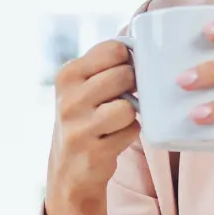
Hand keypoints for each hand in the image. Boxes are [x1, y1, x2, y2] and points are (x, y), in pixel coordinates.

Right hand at [47, 40, 138, 211]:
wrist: (68, 170)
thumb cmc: (86, 119)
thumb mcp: (83, 87)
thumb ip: (106, 65)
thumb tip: (145, 44)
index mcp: (68, 75)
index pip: (113, 49)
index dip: (127, 61)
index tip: (123, 74)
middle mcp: (68, 98)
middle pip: (125, 75)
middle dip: (132, 87)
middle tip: (122, 99)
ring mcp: (78, 127)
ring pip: (128, 106)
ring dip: (131, 114)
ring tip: (116, 121)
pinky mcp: (92, 152)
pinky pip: (131, 131)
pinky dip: (130, 134)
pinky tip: (114, 138)